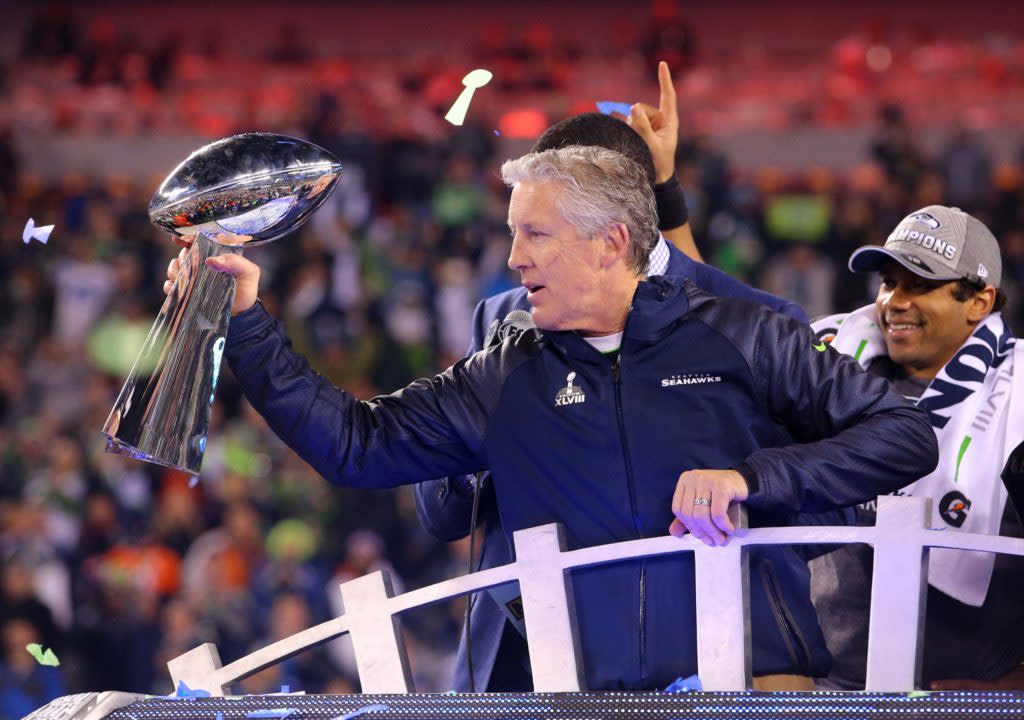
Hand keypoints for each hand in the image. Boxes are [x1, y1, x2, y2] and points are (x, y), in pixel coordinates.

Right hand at [163, 234, 259, 315]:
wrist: (239, 315)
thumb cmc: (245, 291)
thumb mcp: (249, 273)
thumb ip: (236, 262)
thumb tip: (211, 260)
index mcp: (216, 256)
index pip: (199, 242)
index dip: (187, 239)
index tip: (180, 240)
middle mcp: (202, 265)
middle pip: (184, 253)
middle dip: (184, 257)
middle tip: (190, 264)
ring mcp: (192, 278)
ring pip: (174, 267)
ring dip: (175, 270)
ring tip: (185, 278)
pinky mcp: (185, 291)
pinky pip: (169, 284)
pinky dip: (170, 285)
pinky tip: (178, 288)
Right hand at [628, 61, 678, 183]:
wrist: (658, 176)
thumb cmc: (659, 162)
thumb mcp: (651, 144)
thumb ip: (642, 126)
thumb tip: (633, 106)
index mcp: (670, 120)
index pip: (667, 96)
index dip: (664, 79)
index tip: (662, 63)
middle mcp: (660, 119)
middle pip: (642, 108)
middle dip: (636, 120)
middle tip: (641, 139)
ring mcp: (650, 123)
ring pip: (634, 115)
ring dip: (632, 127)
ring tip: (640, 143)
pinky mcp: (642, 129)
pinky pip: (630, 122)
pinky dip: (629, 129)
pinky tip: (635, 140)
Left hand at [669, 469, 748, 545]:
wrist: (741, 481)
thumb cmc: (720, 493)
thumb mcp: (700, 503)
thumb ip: (686, 517)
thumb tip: (674, 532)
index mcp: (684, 481)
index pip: (678, 508)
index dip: (688, 525)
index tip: (699, 535)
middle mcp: (693, 478)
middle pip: (689, 513)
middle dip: (701, 531)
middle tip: (712, 541)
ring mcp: (706, 480)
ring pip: (702, 514)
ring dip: (712, 531)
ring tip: (720, 539)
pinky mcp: (721, 486)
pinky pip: (717, 512)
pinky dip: (723, 524)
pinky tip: (729, 529)